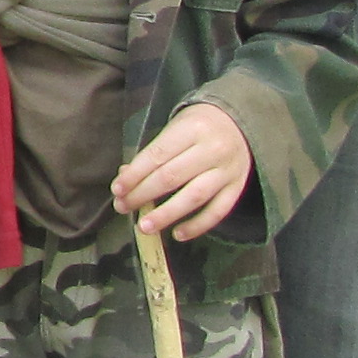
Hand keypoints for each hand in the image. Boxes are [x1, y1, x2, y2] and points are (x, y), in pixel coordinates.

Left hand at [115, 102, 253, 241]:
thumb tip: (125, 178)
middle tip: (123, 208)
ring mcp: (228, 170)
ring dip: (166, 214)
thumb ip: (152, 153)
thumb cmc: (198, 127)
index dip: (135, 175)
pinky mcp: (237, 187)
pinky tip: (177, 234)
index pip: (158, 155)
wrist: (240, 122)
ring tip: (144, 227)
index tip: (117, 190)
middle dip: (143, 194)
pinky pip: (218, 211)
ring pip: (194, 197)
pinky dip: (197, 225)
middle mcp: (213, 148)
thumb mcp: (175, 129)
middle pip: (172, 177)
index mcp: (192, 128)